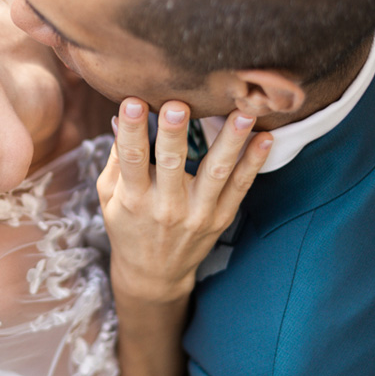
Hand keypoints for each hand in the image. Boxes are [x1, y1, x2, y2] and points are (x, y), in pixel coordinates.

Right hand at [98, 98, 272, 303]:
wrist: (154, 273)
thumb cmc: (127, 226)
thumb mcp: (109, 196)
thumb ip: (116, 158)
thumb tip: (122, 115)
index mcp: (133, 198)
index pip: (131, 159)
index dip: (132, 131)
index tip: (133, 102)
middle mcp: (166, 207)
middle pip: (172, 164)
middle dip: (174, 133)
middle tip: (178, 105)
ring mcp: (197, 213)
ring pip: (215, 173)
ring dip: (230, 142)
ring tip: (242, 114)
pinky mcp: (220, 217)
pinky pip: (240, 187)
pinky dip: (253, 163)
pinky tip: (265, 139)